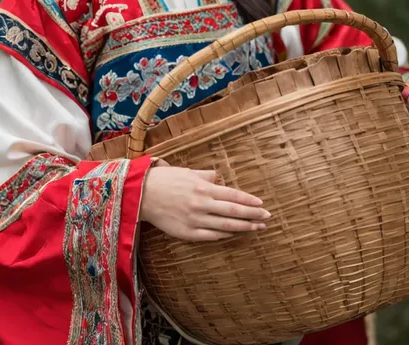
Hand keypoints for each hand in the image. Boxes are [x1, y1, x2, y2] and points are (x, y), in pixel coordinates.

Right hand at [140, 160, 270, 241]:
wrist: (141, 195)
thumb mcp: (186, 172)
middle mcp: (202, 204)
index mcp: (203, 188)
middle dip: (253, 215)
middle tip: (267, 218)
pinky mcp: (187, 233)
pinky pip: (210, 236)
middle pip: (233, 212)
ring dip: (244, 228)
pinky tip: (234, 235)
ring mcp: (195, 220)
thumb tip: (218, 177)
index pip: (232, 195)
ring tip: (257, 228)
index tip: (262, 204)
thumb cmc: (164, 180)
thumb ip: (204, 176)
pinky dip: (224, 236)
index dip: (249, 201)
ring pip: (225, 227)